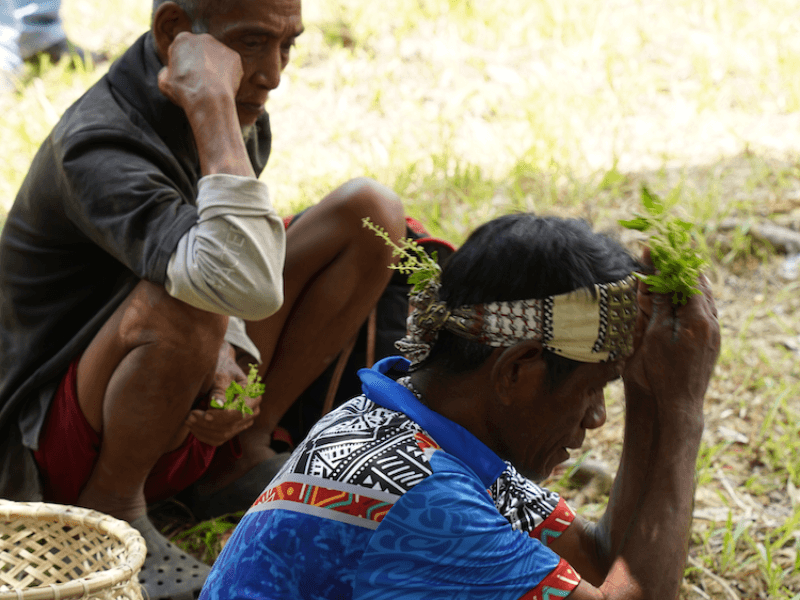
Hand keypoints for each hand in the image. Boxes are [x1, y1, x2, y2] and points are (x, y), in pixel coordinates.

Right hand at [157, 32, 243, 114]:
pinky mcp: (235, 57)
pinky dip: (228, 75)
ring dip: (215, 69)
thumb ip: (165, 72)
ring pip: (217, 58)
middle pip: (200, 51)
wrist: (209, 99)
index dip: (182, 65)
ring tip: (212, 87)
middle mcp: (203, 38)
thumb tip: (168, 71)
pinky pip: (231, 67)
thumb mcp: (164, 82)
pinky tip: (223, 87)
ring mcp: (221, 46)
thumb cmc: (184, 90)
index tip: (184, 78)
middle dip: (200, 63)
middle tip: (200, 82)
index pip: (181, 50)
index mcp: (182, 39)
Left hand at [185, 342, 261, 446]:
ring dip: (203, 430)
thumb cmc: (222, 369)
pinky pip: (218, 439)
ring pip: (223, 434)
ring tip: (188, 420)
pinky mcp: (233, 429)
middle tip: (189, 416)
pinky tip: (193, 427)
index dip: (221, 416)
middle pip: (229, 426)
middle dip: (207, 424)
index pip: (238, 412)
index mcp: (253, 395)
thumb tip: (217, 405)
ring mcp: (244, 422)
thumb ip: (219, 389)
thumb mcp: (221, 375)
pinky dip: (204, 435)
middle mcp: (253, 410)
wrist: (223, 370)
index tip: (204, 414)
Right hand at [623, 248, 720, 416]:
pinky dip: (690, 300)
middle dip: (681, 267)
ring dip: (688, 283)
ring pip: (704, 299)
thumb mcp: (653, 335)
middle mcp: (711, 324)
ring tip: (673, 270)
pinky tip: (679, 299)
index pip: (686, 279)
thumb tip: (654, 279)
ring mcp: (713, 334)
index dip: (670, 261)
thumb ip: (657, 305)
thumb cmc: (659, 373)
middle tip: (665, 253)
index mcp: (697, 319)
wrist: (676, 406)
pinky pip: (703, 313)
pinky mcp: (710, 343)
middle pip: (699, 285)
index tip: (656, 247)